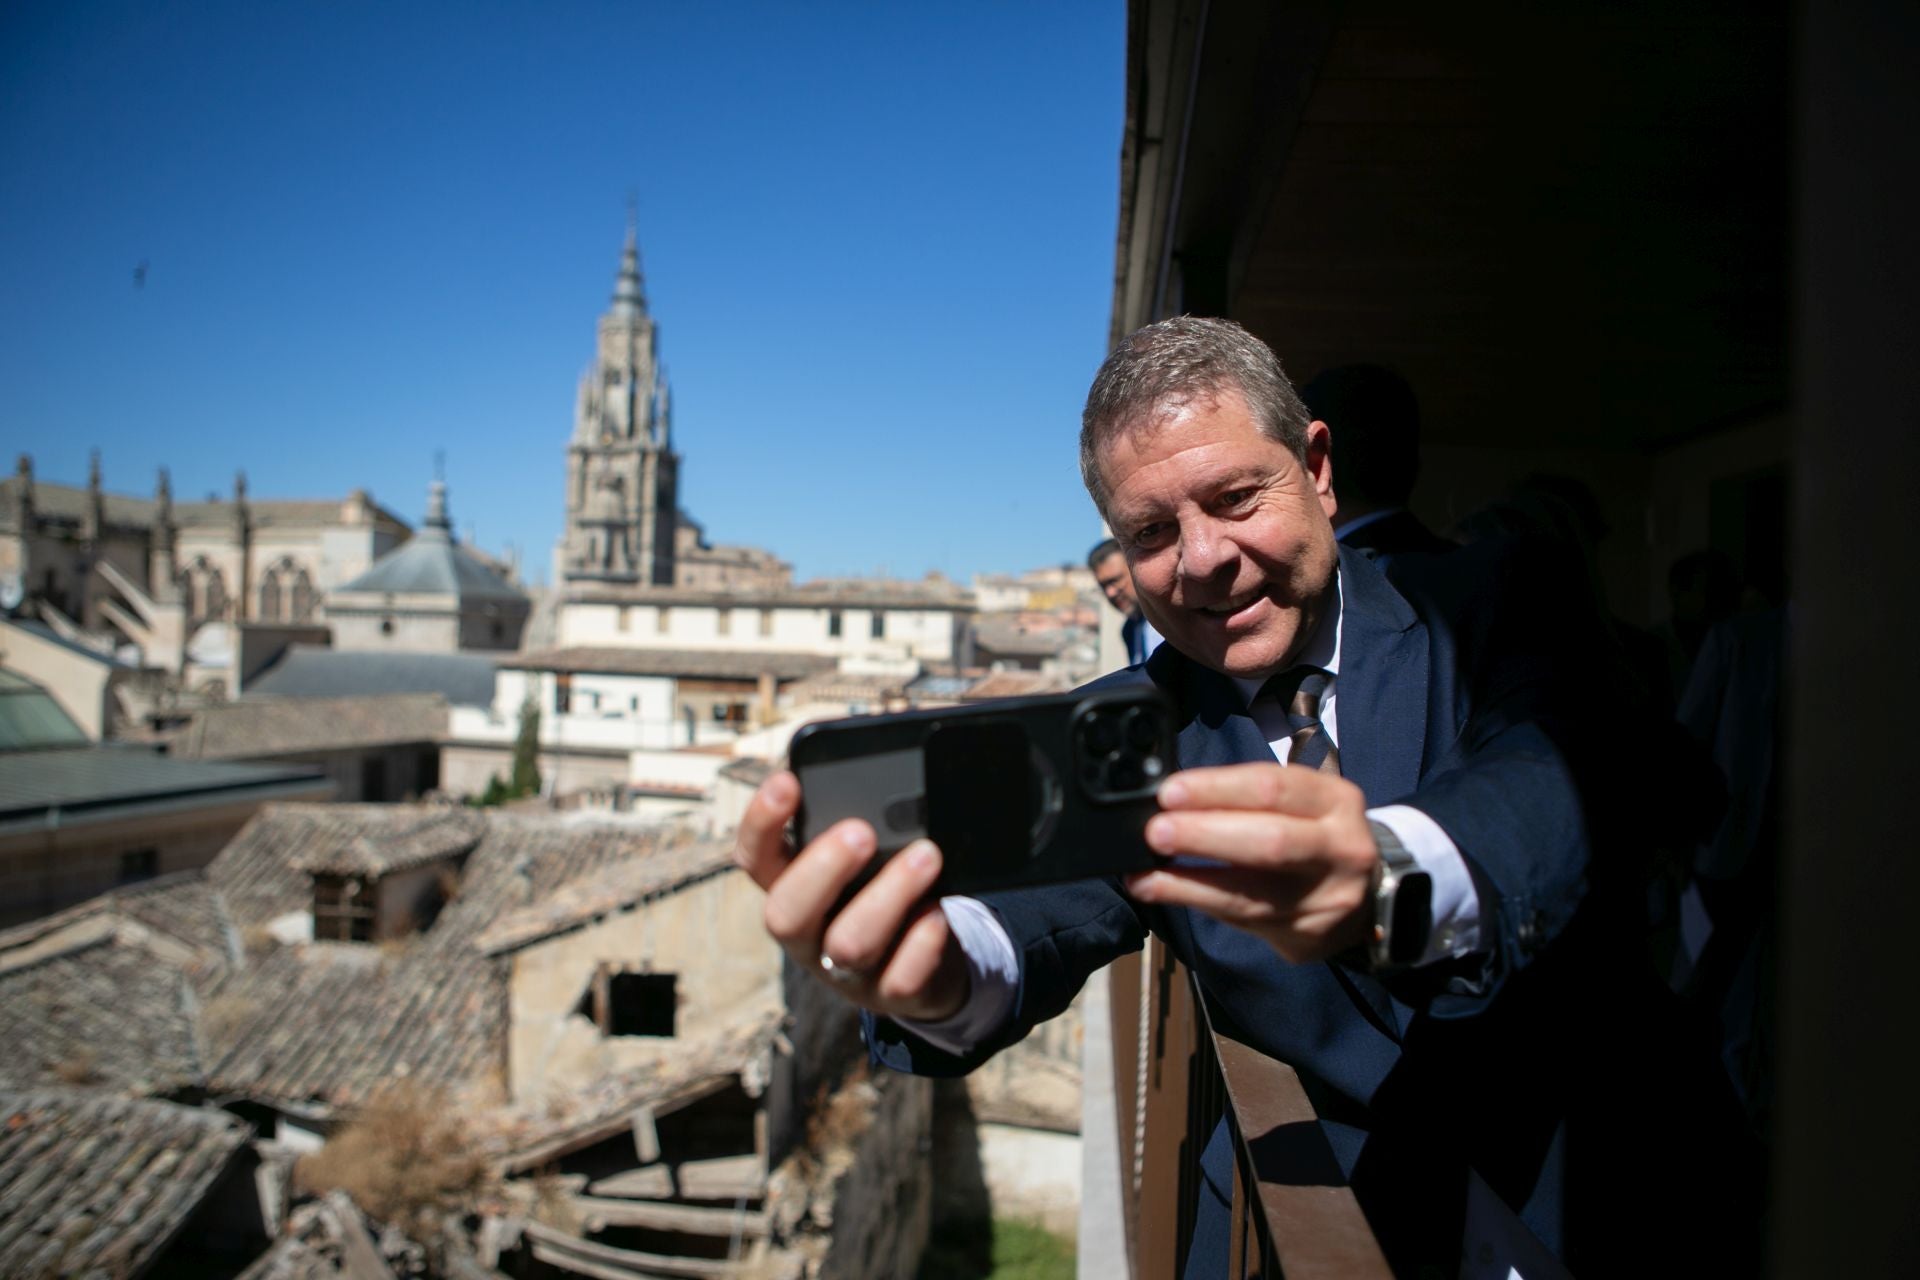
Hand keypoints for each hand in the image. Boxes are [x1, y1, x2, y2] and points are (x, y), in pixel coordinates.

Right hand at [732, 770, 971, 1021]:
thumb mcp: (869, 851)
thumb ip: (867, 803)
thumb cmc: (886, 886)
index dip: (761, 823)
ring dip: (887, 896)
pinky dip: (921, 943)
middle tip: (861, 831)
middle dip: (821, 869)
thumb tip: (885, 733)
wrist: (930, 963)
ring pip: (848, 945)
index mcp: (791, 887)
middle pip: (785, 914)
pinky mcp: (892, 995)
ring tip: (927, 856)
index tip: (788, 782)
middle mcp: (807, 934)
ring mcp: (845, 972)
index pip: (754, 858)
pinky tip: (938, 913)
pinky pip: (899, 979)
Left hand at [1123, 763, 1377, 963]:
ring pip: (1251, 894)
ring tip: (1144, 873)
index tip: (1170, 792)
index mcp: (1336, 802)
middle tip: (1156, 832)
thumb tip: (1175, 799)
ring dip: (1189, 882)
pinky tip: (1158, 891)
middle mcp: (1340, 850)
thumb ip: (1250, 798)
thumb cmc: (1318, 834)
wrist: (1373, 896)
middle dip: (1204, 836)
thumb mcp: (1305, 802)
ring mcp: (1326, 899)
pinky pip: (1241, 920)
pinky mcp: (1305, 936)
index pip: (1273, 788)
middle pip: (1269, 842)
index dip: (1216, 789)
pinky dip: (1194, 903)